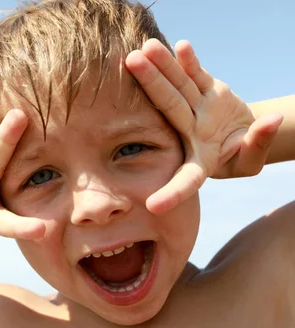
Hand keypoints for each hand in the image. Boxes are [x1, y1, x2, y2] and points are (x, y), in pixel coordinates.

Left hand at [125, 39, 283, 213]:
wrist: (240, 135)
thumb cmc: (241, 155)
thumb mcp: (250, 160)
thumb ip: (258, 144)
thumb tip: (272, 121)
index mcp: (200, 159)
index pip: (185, 178)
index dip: (172, 192)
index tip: (152, 206)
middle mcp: (192, 130)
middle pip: (171, 106)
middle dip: (152, 84)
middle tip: (131, 63)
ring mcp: (197, 108)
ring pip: (179, 86)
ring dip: (164, 66)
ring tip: (145, 48)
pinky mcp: (207, 91)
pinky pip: (197, 75)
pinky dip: (190, 62)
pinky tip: (179, 46)